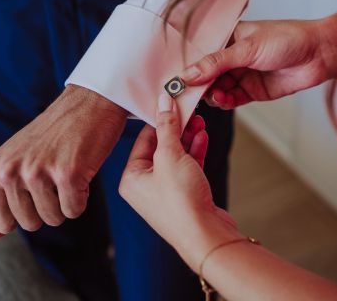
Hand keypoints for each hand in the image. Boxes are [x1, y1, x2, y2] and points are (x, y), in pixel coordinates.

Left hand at [0, 85, 127, 239]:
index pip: (3, 223)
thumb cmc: (55, 132)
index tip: (36, 182)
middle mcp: (9, 170)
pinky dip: (83, 195)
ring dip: (66, 200)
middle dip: (48, 206)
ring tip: (67, 169)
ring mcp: (37, 172)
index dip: (26, 209)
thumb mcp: (18, 160)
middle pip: (30, 224)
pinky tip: (81, 169)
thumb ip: (2, 196)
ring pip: (54, 219)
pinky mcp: (66, 174)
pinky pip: (74, 210)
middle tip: (55, 174)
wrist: (88, 102)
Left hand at [119, 93, 239, 269]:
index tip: (172, 103)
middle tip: (190, 112)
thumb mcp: (170, 156)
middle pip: (161, 146)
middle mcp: (145, 186)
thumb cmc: (181, 203)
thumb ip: (167, 127)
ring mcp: (166, 192)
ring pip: (176, 156)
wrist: (205, 235)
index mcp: (131, 178)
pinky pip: (188, 167)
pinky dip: (195, 152)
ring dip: (188, 138)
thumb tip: (164, 102)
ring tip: (200, 123)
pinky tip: (203, 138)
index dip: (159, 120)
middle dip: (177, 129)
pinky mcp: (185, 195)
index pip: (143, 139)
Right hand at [180, 8, 336, 109]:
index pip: (200, 52)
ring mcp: (242, 74)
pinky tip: (224, 100)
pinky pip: (232, 100)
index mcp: (228, 37)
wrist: (321, 53)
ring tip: (213, 95)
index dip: (187, 65)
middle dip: (197, 84)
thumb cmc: (288, 38)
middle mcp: (233, 56)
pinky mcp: (253, 91)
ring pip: (217, 89)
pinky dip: (226, 102)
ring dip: (212, 94)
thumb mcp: (247, 48)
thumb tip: (188, 74)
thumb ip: (216, 63)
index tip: (174, 77)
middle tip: (187, 94)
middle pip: (206, 74)